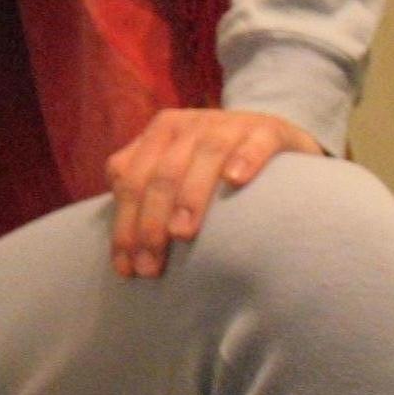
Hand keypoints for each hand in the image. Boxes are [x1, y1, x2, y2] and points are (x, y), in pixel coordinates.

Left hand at [106, 107, 323, 278]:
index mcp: (158, 134)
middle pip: (162, 175)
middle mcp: (189, 125)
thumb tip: (123, 251)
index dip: (125, 226)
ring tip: (181, 234)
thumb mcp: (174, 173)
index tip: (127, 270)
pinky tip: (236, 181)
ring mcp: (229, 125)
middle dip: (151, 224)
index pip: (131, 181)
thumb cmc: (212, 168)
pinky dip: (245, 158)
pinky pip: (256, 142)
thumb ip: (144, 195)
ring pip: (205, 156)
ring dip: (190, 196)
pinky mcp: (269, 130)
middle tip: (151, 267)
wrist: (269, 136)